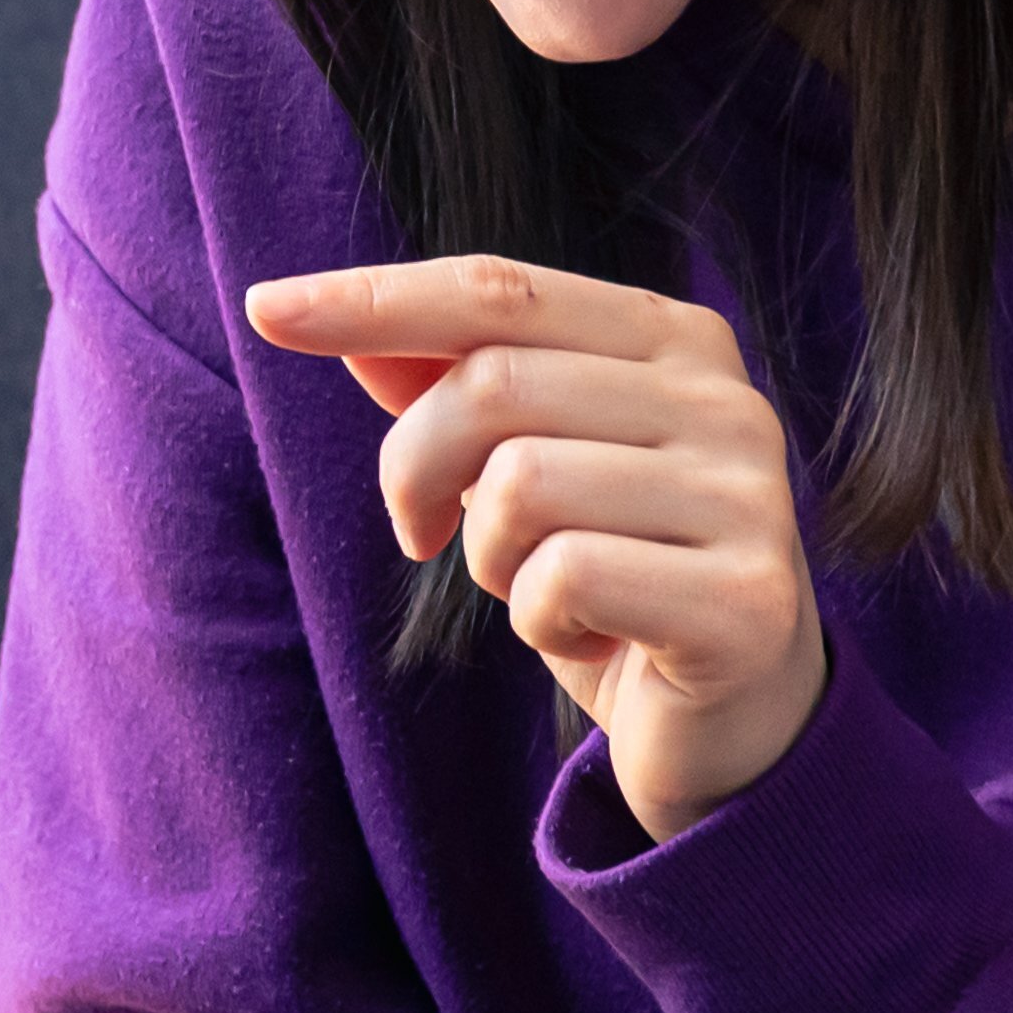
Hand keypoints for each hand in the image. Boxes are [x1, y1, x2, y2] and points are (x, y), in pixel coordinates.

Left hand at [243, 256, 826, 839]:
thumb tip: (342, 327)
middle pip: (491, 385)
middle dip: (416, 470)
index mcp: (675, 340)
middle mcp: (726, 399)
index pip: (499, 290)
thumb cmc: (615, 578)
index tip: (266, 309)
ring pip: (521, 484)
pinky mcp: (745, 598)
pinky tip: (592, 640)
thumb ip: (452, 390)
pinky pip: (565, 578)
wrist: (735, 722)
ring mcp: (747, 496)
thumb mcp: (525, 471)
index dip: (376, 298)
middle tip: (425, 533)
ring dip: (490, 560)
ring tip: (544, 591)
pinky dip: (540, 623)